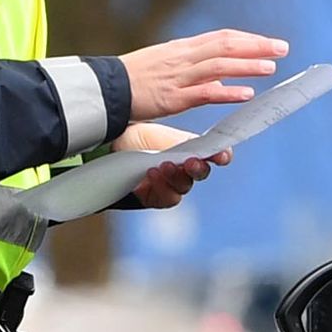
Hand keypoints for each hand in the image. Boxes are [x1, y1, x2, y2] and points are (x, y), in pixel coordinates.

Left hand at [114, 118, 228, 211]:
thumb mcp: (158, 134)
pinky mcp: (159, 198)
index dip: (222, 155)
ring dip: (176, 176)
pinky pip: (168, 197)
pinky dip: (162, 186)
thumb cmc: (135, 139)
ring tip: (164, 165)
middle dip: (198, 167)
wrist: (110, 153)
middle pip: (202, 172)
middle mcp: (185, 168)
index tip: (221, 155)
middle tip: (191, 161)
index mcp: (192, 149)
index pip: (215, 154)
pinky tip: (152, 174)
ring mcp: (173, 185)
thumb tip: (198, 146)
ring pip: (185, 185)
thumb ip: (180, 142)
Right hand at [120, 29, 282, 120]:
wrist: (103, 90)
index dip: (246, 38)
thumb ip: (191, 67)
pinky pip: (205, 92)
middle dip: (256, 46)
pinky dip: (228, 91)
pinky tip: (247, 93)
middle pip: (226, 45)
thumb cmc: (131, 80)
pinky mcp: (172, 98)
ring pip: (219, 65)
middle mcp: (183, 58)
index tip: (268, 42)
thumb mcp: (163, 65)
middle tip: (282, 48)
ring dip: (248, 66)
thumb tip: (218, 75)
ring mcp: (178, 77)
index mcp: (181, 48)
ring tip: (272, 68)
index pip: (220, 37)